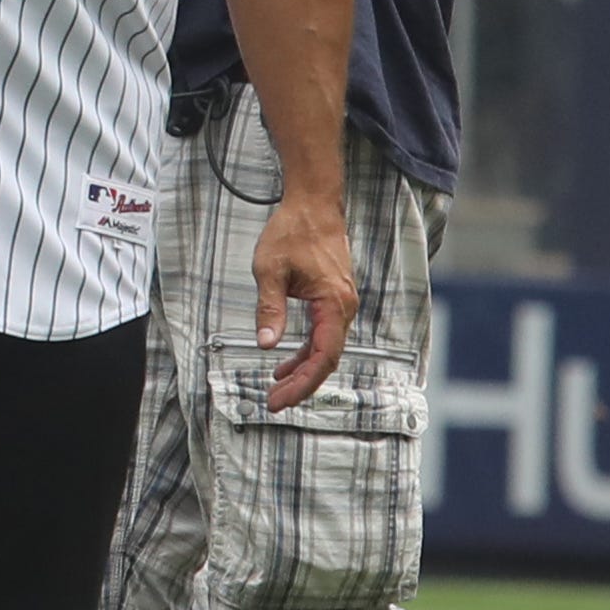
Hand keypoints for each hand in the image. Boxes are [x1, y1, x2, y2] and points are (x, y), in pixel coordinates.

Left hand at [253, 187, 356, 408]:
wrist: (313, 206)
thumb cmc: (291, 233)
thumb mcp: (269, 270)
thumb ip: (269, 309)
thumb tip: (266, 345)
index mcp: (334, 304)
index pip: (323, 356)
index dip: (303, 382)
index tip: (280, 399)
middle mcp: (344, 308)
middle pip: (327, 359)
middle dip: (302, 384)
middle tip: (274, 402)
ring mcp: (341, 304)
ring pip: (325, 349)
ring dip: (302, 370)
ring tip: (275, 387)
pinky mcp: (333, 300)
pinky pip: (322, 335)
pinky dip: (305, 352)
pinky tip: (284, 362)